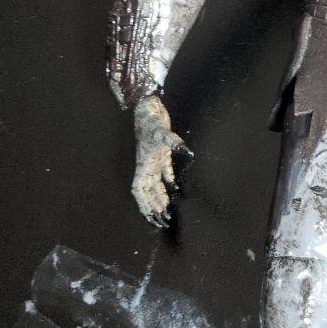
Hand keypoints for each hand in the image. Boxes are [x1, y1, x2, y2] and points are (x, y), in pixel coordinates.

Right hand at [132, 94, 191, 225]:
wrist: (148, 107)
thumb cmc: (151, 121)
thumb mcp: (161, 133)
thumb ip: (173, 142)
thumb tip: (186, 150)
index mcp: (143, 164)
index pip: (140, 190)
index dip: (144, 203)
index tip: (150, 216)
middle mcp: (146, 165)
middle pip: (148, 191)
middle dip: (153, 206)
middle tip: (163, 220)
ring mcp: (153, 160)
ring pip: (155, 184)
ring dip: (161, 196)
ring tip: (167, 209)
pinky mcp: (161, 153)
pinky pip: (164, 172)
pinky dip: (168, 181)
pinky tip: (175, 189)